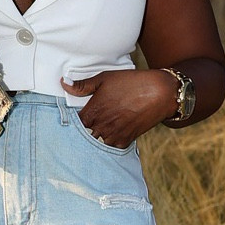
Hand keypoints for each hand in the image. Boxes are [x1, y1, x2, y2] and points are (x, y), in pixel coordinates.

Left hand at [60, 69, 175, 148]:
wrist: (160, 93)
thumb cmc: (131, 83)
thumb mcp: (104, 78)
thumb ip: (82, 85)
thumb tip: (63, 84)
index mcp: (93, 112)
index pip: (73, 124)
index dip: (73, 121)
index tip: (75, 117)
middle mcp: (101, 126)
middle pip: (83, 135)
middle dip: (83, 130)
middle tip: (88, 122)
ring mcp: (113, 136)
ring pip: (96, 142)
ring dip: (97, 136)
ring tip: (102, 126)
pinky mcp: (125, 141)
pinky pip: (111, 146)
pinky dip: (110, 141)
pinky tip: (113, 130)